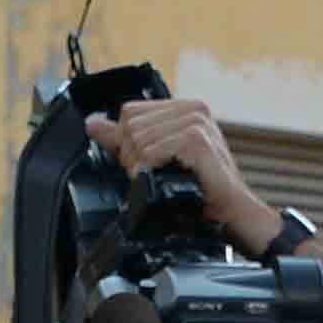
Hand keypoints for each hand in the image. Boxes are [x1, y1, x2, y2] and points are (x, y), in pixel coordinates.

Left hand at [88, 99, 280, 257]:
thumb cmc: (200, 190)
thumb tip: (92, 123)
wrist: (230, 213)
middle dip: (133, 155)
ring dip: (142, 167)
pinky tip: (168, 180)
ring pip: (137, 139)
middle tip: (157, 174)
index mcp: (186, 109)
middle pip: (130, 123)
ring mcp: (195, 121)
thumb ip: (125, 139)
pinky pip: (150, 152)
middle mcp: (192, 109)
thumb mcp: (159, 158)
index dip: (127, 140)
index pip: (131, 111)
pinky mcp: (195, 138)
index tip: (145, 162)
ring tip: (164, 179)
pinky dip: (151, 171)